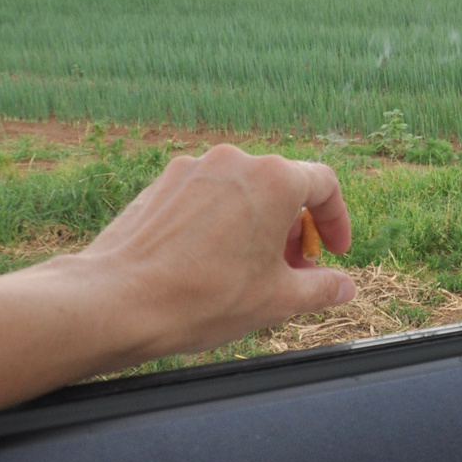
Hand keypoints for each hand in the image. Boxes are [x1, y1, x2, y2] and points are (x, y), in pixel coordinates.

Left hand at [40, 145, 355, 360]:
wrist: (118, 300)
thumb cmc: (203, 298)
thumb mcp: (277, 300)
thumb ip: (321, 288)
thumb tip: (343, 286)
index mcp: (274, 179)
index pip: (325, 186)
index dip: (336, 222)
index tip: (334, 253)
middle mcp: (235, 161)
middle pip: (282, 187)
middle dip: (293, 230)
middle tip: (290, 271)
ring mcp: (194, 168)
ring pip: (242, 191)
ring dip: (256, 225)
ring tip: (249, 269)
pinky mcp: (161, 182)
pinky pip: (206, 196)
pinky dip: (219, 222)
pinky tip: (208, 261)